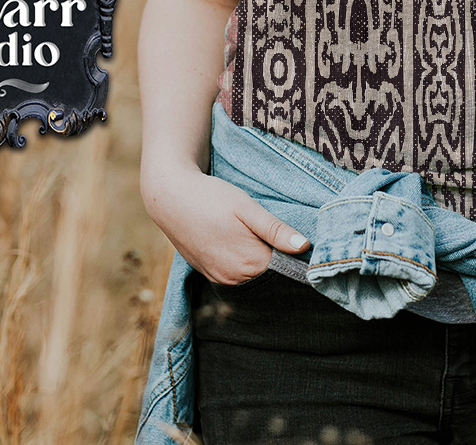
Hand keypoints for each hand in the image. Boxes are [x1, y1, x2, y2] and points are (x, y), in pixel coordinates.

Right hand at [141, 163, 310, 284]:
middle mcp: (235, 278)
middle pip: (268, 269)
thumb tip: (305, 247)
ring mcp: (220, 278)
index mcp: (250, 262)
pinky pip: (235, 272)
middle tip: (263, 225)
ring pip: (252, 271)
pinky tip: (234, 238)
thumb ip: (275, 229)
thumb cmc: (211, 197)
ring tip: (247, 229)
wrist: (170, 198)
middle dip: (273, 251)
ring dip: (256, 255)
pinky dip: (240, 259)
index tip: (288, 231)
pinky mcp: (209, 274)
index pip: (285, 264)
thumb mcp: (246, 207)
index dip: (290, 247)